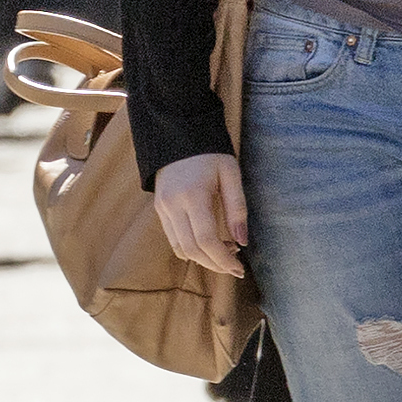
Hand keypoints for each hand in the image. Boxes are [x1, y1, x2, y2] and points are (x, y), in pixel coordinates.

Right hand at [155, 148, 249, 272]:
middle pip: (192, 250)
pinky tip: (209, 243)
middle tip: (235, 266)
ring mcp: (163, 209)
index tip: (240, 269)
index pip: (206, 240)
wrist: (177, 133)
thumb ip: (237, 208)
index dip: (223, 259)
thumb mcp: (231, 173)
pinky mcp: (159, 209)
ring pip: (180, 248)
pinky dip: (191, 249)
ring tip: (225, 253)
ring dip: (203, 259)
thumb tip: (242, 241)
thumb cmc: (210, 152)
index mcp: (193, 196)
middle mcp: (173, 205)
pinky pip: (173, 239)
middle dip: (215, 264)